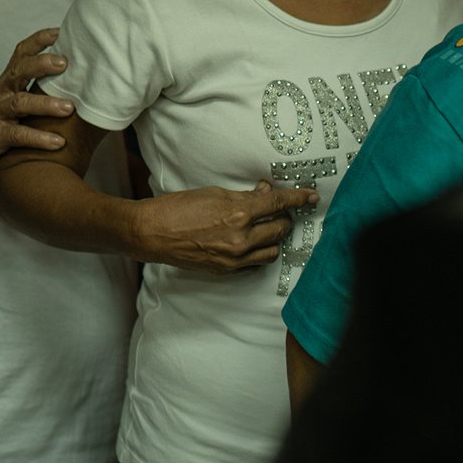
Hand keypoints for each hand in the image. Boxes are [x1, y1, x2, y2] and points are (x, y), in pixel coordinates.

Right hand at [0, 29, 75, 182]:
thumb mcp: (10, 101)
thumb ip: (33, 89)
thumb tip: (73, 82)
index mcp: (7, 82)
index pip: (21, 54)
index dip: (39, 40)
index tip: (61, 31)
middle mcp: (1, 93)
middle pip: (18, 71)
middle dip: (41, 64)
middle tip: (65, 63)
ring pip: (19, 103)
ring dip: (45, 104)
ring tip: (69, 108)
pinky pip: (17, 135)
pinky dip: (38, 138)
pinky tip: (58, 142)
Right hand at [130, 181, 319, 272]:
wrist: (151, 233)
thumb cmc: (178, 208)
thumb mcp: (214, 194)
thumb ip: (244, 196)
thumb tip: (266, 192)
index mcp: (237, 215)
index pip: (278, 205)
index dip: (297, 198)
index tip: (310, 196)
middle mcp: (239, 240)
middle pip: (279, 230)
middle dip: (284, 218)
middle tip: (280, 211)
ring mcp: (233, 259)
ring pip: (271, 251)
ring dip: (274, 239)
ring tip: (266, 228)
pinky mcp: (225, 271)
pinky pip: (255, 264)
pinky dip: (259, 253)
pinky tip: (252, 243)